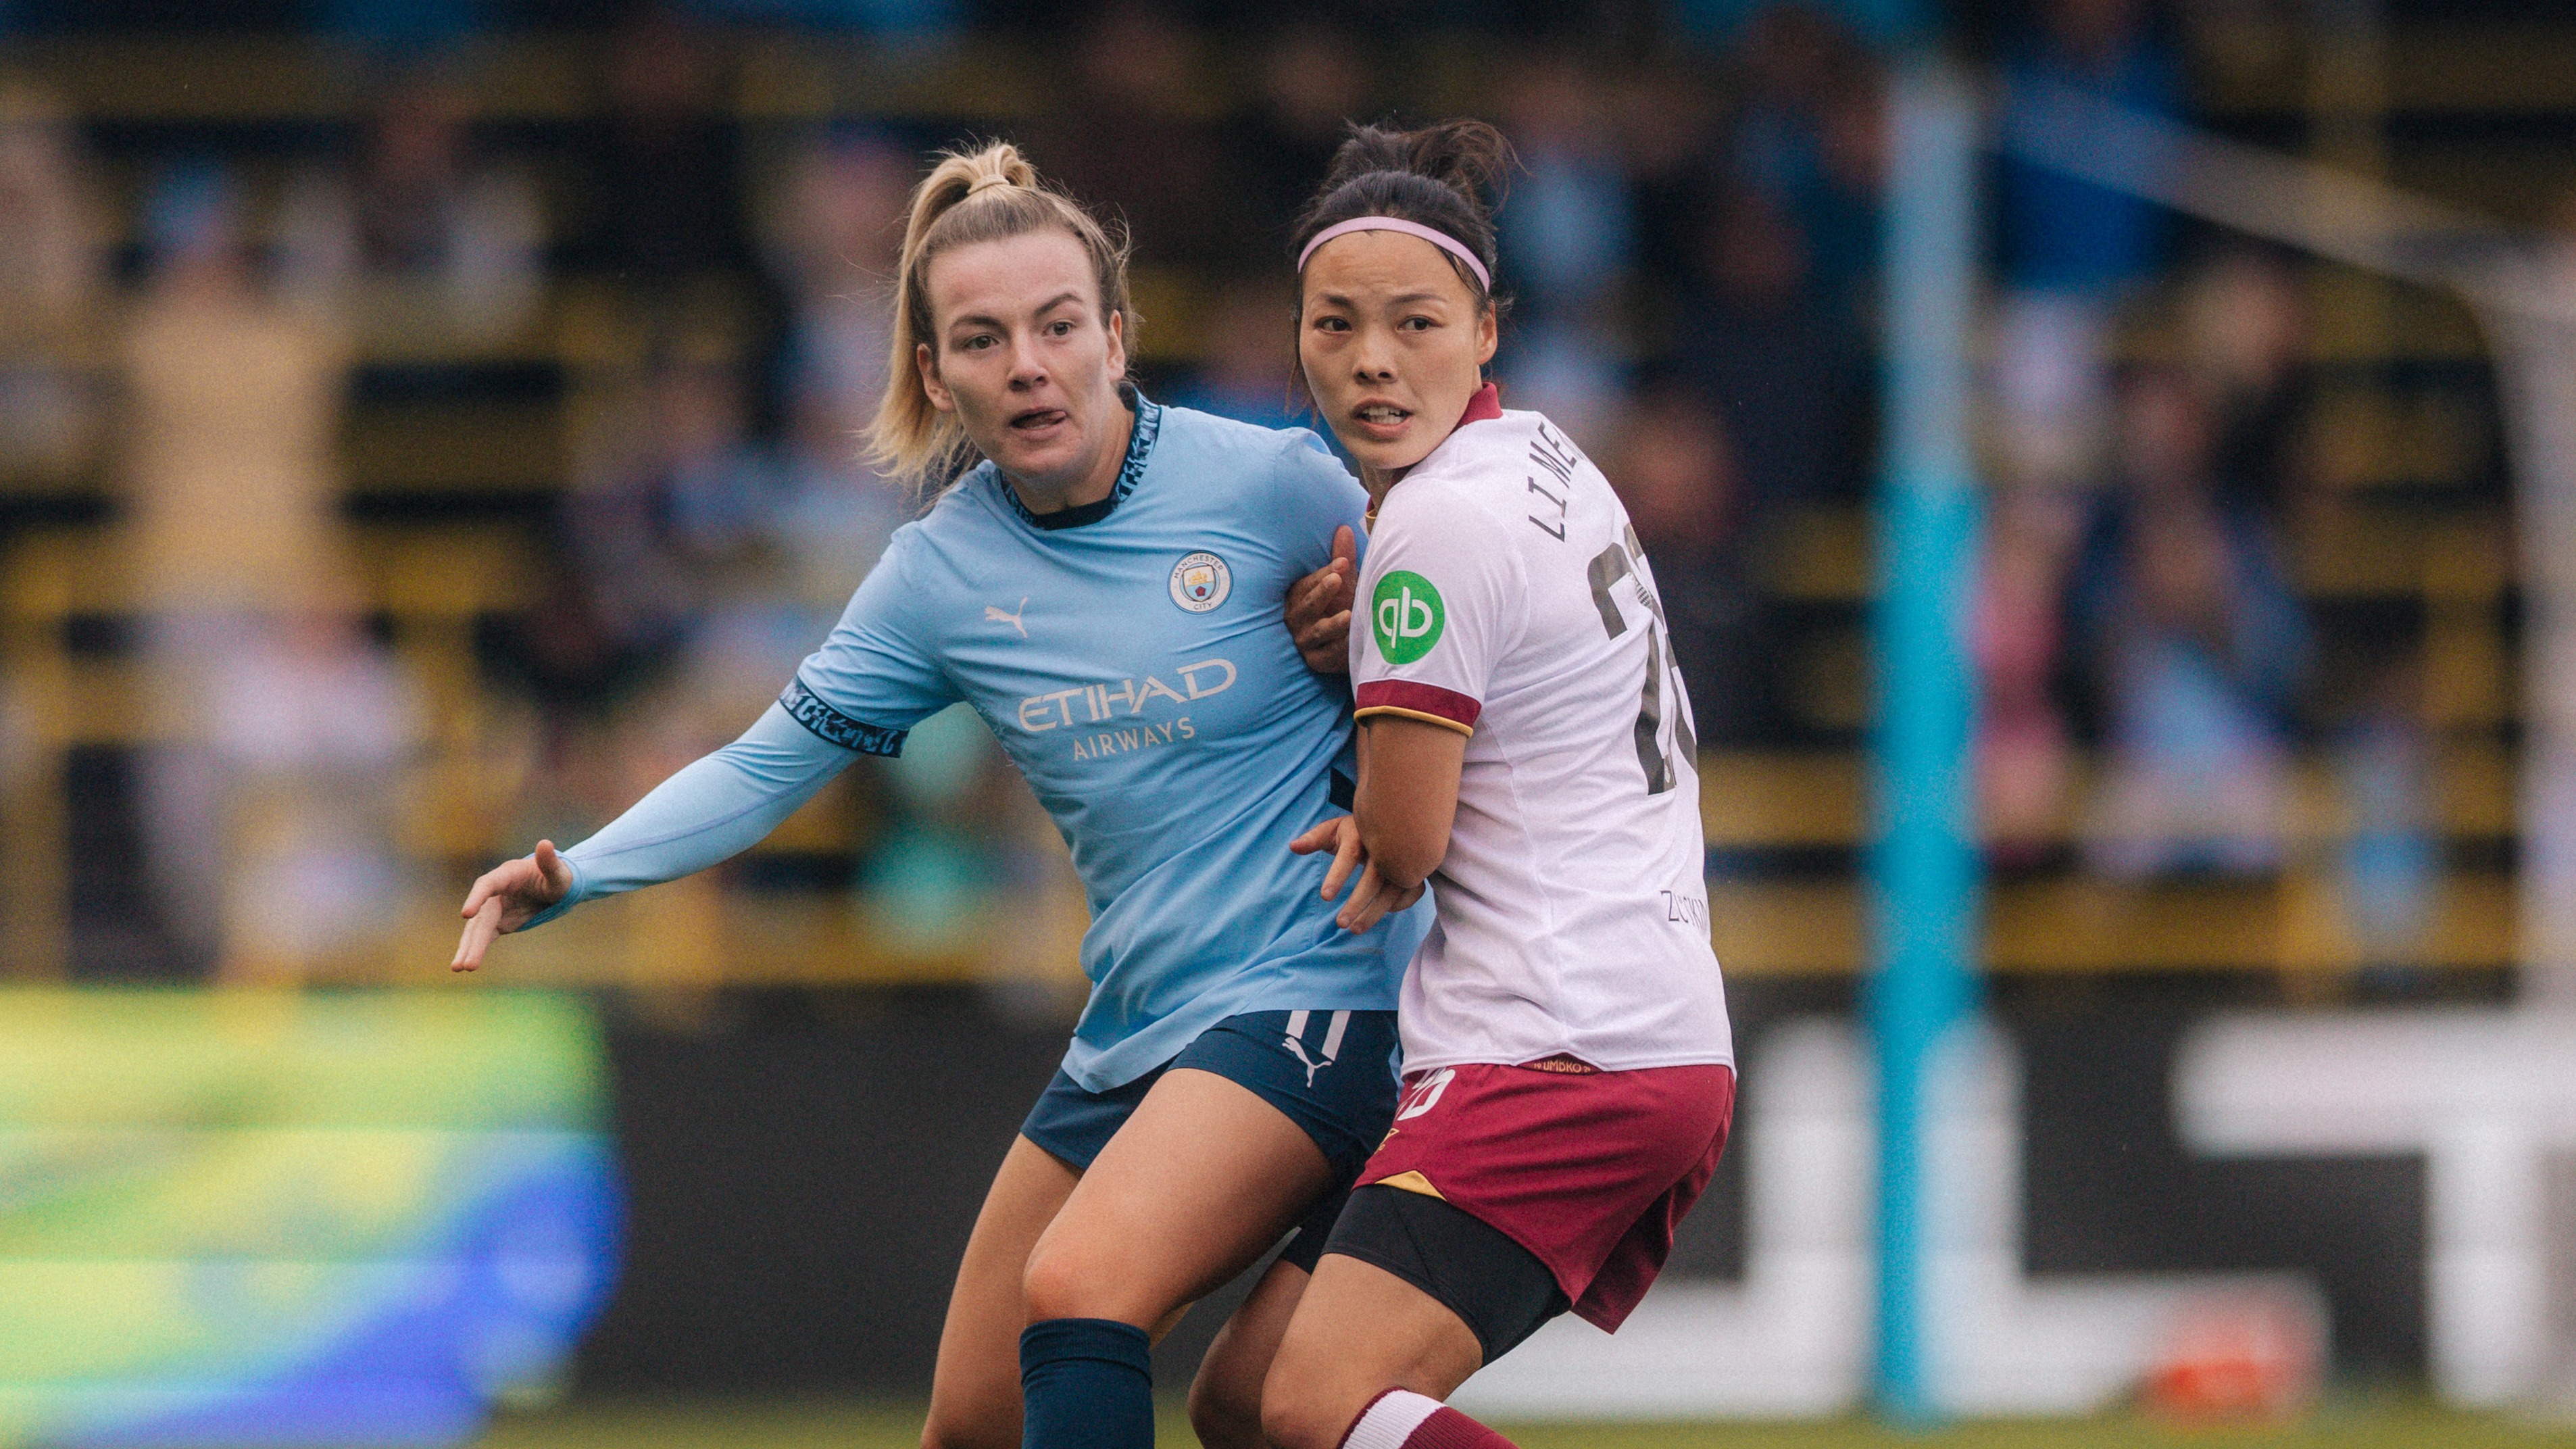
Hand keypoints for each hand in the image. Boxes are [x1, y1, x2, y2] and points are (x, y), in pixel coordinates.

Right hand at [451, 840, 573, 971]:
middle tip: (465, 962)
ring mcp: (495, 908)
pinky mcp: (499, 922)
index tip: (466, 913)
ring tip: (459, 968)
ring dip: (468, 948)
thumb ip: (550, 861)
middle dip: (473, 939)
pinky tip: (465, 965)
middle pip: (481, 916)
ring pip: (478, 929)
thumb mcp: (559, 872)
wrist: (555, 886)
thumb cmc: (559, 876)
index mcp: (507, 875)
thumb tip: (545, 843)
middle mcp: (495, 892)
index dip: (476, 898)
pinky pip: (484, 936)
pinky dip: (476, 949)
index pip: (487, 885)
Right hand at [1286, 525, 1357, 674]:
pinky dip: (1337, 648)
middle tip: (1338, 579)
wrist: (1347, 643)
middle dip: (1322, 592)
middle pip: (1307, 605)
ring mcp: (1305, 640)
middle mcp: (1297, 618)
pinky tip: (1350, 641)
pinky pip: (1326, 655)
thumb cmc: (1341, 605)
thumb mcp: (1345, 582)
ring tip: (1348, 615)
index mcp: (1299, 596)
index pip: (1309, 583)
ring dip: (1332, 624)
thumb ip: (1342, 557)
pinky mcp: (1316, 660)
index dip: (1325, 573)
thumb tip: (1344, 528)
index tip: (1343, 563)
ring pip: (1317, 631)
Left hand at [1289, 814, 1424, 933]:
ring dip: (1374, 912)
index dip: (1337, 875)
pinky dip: (1398, 905)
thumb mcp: (1333, 830)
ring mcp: (1404, 857)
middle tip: (1340, 923)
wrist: (1392, 818)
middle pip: (1374, 877)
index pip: (1348, 855)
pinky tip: (1380, 912)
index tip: (1324, 897)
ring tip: (1354, 929)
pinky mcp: (1417, 868)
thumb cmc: (1355, 830)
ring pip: (1393, 889)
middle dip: (1357, 903)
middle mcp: (1386, 844)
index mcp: (1361, 832)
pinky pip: (1412, 892)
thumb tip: (1292, 847)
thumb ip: (1313, 839)